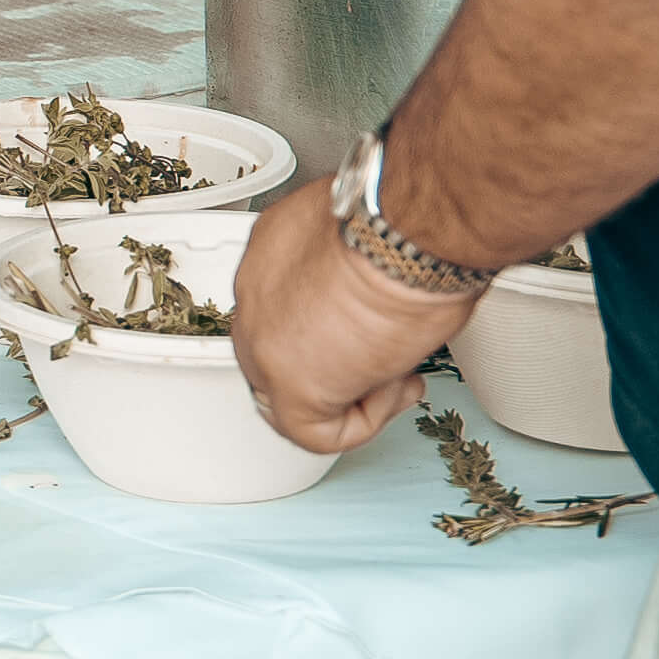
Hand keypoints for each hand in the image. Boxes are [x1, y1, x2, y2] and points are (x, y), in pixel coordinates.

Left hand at [232, 191, 466, 454]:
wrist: (406, 239)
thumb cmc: (405, 225)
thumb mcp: (367, 235)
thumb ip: (354, 264)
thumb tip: (373, 284)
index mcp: (270, 253)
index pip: (283, 309)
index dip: (332, 330)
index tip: (374, 327)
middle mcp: (253, 296)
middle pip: (282, 353)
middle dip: (336, 368)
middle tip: (391, 360)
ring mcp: (263, 344)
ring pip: (292, 398)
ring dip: (351, 397)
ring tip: (401, 373)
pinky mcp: (288, 387)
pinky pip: (316, 433)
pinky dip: (364, 424)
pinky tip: (395, 388)